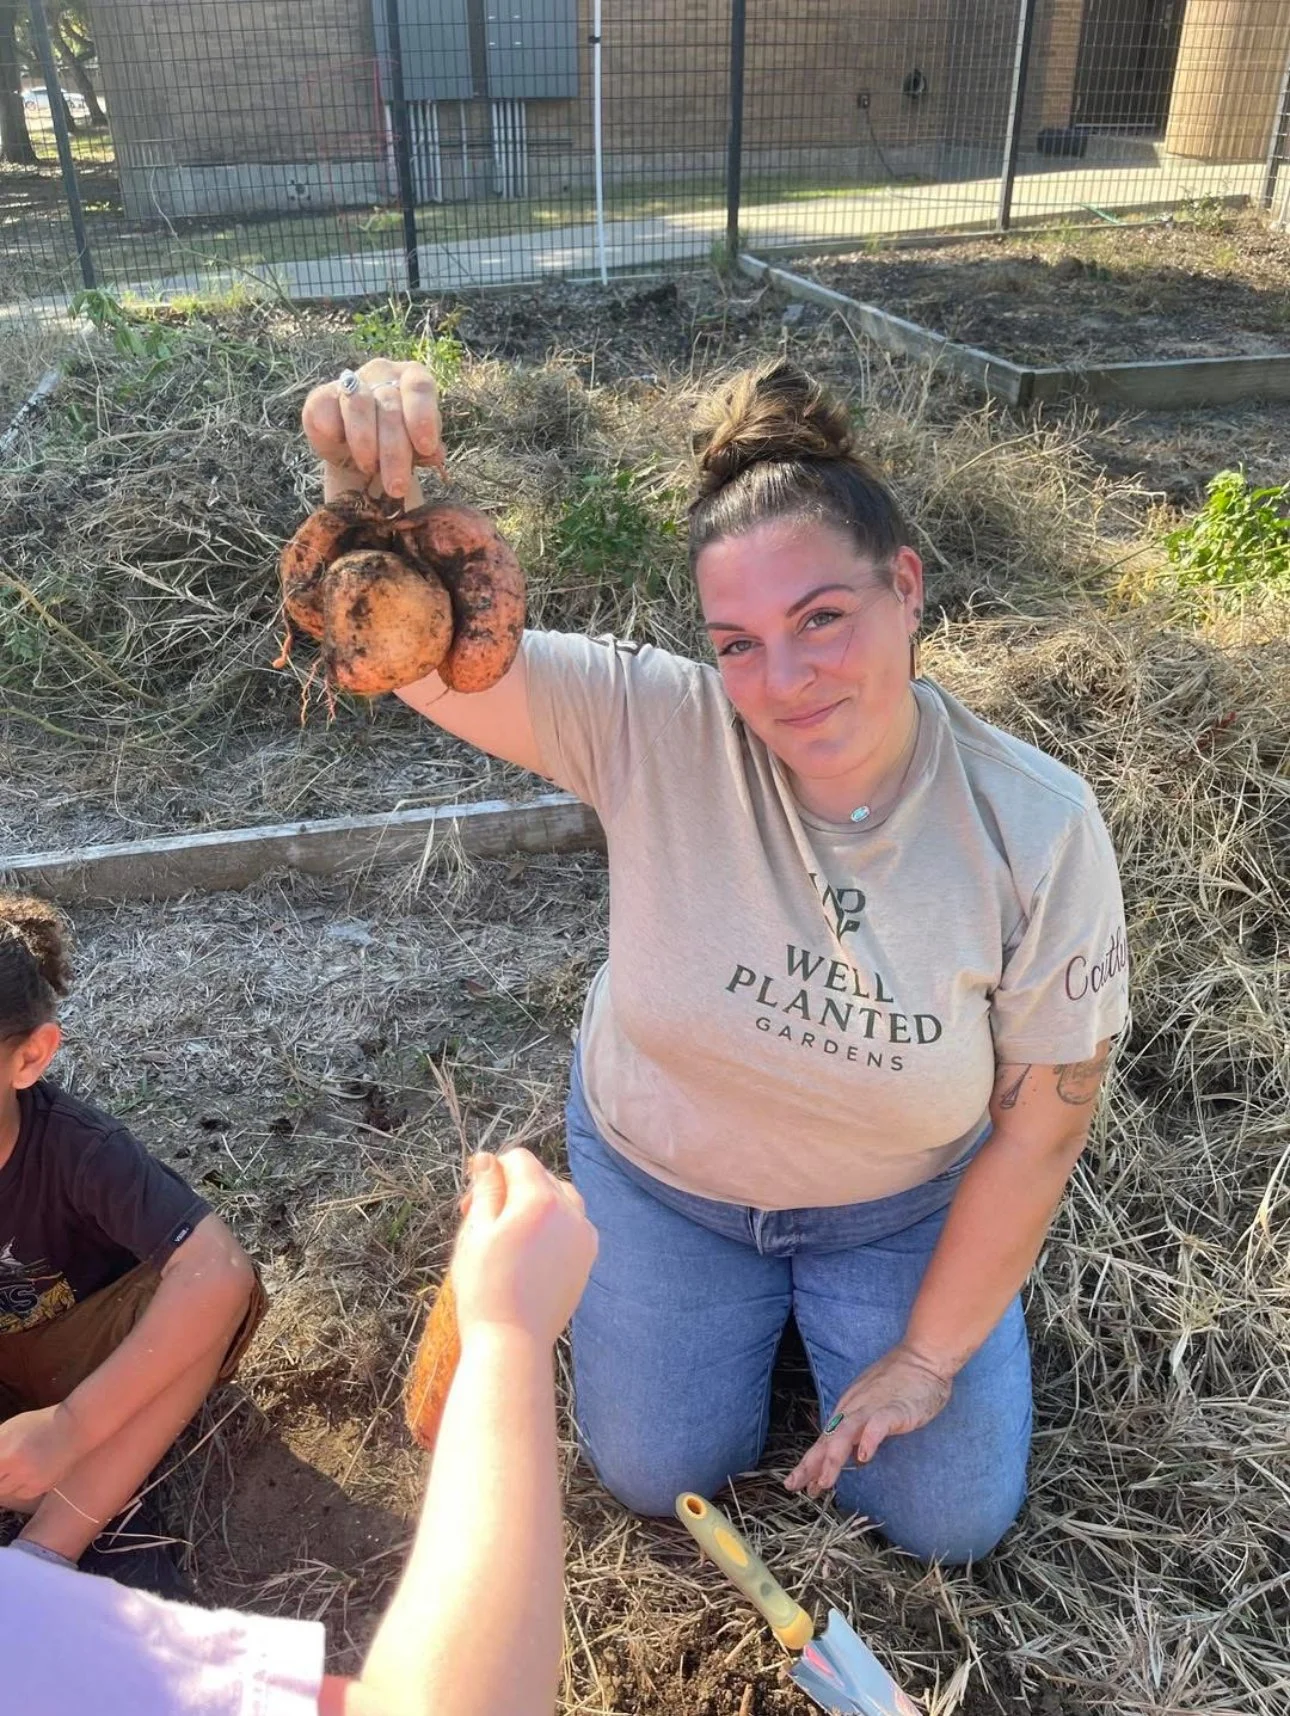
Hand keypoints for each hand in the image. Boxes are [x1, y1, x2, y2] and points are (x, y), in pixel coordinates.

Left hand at [0, 1404, 84, 1505]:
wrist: (74, 1427)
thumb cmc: (38, 1424)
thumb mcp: (9, 1429)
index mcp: (3, 1448)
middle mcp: (14, 1465)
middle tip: (6, 1467)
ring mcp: (28, 1478)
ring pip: (2, 1490)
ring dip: (3, 1482)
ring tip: (13, 1469)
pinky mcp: (39, 1487)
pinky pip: (18, 1494)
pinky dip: (16, 1487)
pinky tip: (23, 1474)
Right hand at [301, 358, 445, 501]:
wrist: (360, 458)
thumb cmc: (397, 448)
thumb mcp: (417, 451)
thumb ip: (427, 450)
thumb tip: (435, 454)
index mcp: (412, 378)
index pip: (420, 387)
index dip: (422, 416)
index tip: (425, 448)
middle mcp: (383, 373)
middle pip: (390, 406)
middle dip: (394, 451)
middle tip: (396, 486)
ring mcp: (351, 381)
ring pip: (359, 405)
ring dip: (365, 443)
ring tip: (369, 469)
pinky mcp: (322, 396)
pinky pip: (325, 409)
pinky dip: (333, 431)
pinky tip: (340, 445)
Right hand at [451, 1150, 597, 1347]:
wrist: (513, 1342)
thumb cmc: (486, 1287)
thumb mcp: (475, 1231)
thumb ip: (486, 1189)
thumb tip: (487, 1158)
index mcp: (540, 1199)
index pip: (519, 1159)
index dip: (492, 1172)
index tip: (470, 1201)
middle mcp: (571, 1211)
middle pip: (541, 1177)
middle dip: (511, 1188)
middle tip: (480, 1221)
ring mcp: (584, 1235)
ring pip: (560, 1198)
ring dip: (534, 1202)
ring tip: (507, 1233)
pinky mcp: (588, 1258)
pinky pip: (572, 1224)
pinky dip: (552, 1224)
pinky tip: (528, 1250)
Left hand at [785, 1342, 952, 1498]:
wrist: (924, 1356)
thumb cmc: (901, 1381)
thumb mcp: (873, 1407)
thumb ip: (862, 1429)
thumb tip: (855, 1456)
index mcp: (850, 1410)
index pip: (825, 1439)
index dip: (810, 1462)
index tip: (798, 1484)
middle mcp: (855, 1408)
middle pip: (829, 1437)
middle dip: (810, 1463)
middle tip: (795, 1486)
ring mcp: (874, 1407)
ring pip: (846, 1432)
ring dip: (833, 1458)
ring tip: (825, 1481)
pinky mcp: (896, 1408)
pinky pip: (879, 1424)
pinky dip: (869, 1439)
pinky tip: (865, 1457)